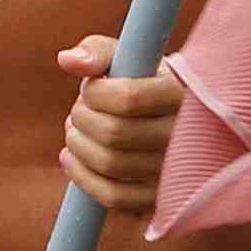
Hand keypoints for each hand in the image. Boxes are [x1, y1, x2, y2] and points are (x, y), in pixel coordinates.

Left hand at [52, 35, 181, 216]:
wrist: (181, 119)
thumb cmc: (148, 81)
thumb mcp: (131, 58)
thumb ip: (98, 52)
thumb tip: (67, 60)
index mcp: (181, 95)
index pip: (127, 98)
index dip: (95, 93)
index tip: (91, 87)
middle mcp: (184, 136)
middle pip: (113, 133)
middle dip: (82, 118)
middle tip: (79, 110)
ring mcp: (174, 172)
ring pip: (109, 164)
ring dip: (77, 145)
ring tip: (76, 130)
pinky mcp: (160, 198)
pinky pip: (113, 196)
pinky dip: (82, 177)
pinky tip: (71, 157)